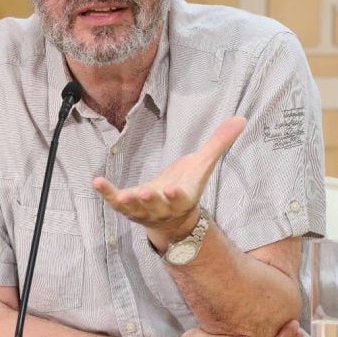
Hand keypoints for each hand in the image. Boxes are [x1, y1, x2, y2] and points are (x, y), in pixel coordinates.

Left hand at [92, 116, 245, 239]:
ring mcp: (144, 210)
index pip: (181, 198)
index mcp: (183, 198)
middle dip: (151, 201)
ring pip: (136, 209)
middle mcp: (162, 208)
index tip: (174, 190)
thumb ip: (218, 143)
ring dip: (128, 202)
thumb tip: (240, 118)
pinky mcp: (128, 206)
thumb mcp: (202, 165)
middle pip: (157, 206)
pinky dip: (107, 193)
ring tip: (121, 196)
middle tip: (146, 194)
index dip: (177, 195)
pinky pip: (115, 202)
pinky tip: (96, 182)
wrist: (173, 218)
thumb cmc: (188, 186)